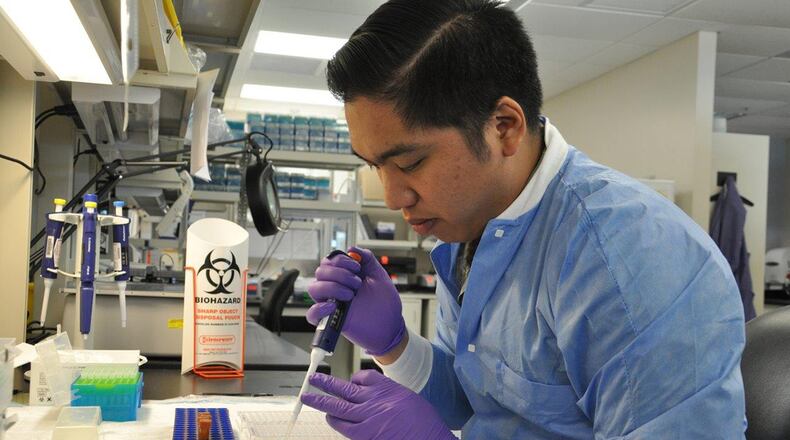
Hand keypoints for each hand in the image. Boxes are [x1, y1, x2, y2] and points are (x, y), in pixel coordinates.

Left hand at [302, 370, 456, 439]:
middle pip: (344, 388)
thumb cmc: (426, 424)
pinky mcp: (365, 434)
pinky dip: (335, 420)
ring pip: (338, 406)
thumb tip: (378, 402)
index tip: (350, 381)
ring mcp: (369, 417)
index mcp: (389, 389)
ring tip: (309, 396)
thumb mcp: (410, 400)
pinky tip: (329, 418)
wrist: (430, 439)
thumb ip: (390, 398)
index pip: (364, 377)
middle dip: (326, 383)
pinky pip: (344, 426)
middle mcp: (376, 400)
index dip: (354, 379)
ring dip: (321, 401)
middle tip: (314, 379)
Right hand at [307, 247, 405, 355]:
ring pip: (314, 288)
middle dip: (339, 274)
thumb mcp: (378, 275)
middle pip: (320, 272)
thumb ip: (367, 259)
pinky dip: (319, 308)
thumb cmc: (385, 303)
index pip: (329, 261)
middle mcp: (335, 288)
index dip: (341, 260)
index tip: (357, 267)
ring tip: (350, 295)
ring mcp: (332, 303)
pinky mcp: (330, 319)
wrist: (390, 325)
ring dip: (332, 288)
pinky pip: (312, 314)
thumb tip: (352, 248)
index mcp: (345, 276)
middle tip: (356, 283)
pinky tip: (333, 306)